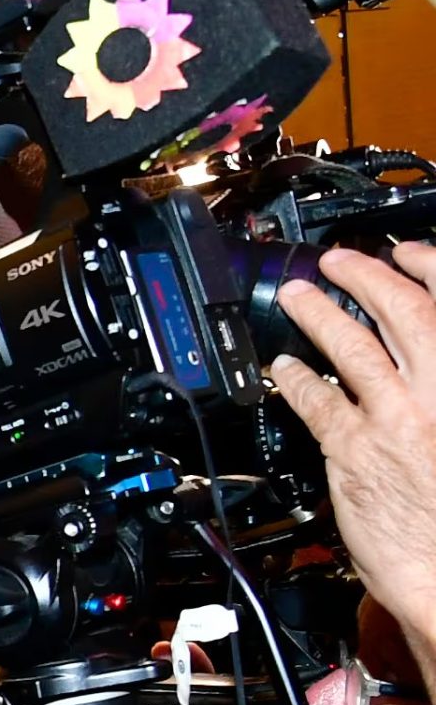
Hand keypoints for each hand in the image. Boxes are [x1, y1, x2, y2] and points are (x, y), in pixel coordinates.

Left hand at [271, 246, 435, 661]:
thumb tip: (425, 357)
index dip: (429, 268)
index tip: (408, 254)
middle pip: (403, 313)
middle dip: (368, 277)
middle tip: (341, 262)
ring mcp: (397, 419)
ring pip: (353, 347)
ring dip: (321, 314)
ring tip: (299, 296)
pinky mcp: (354, 450)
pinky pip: (318, 400)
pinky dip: (297, 378)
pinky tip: (284, 368)